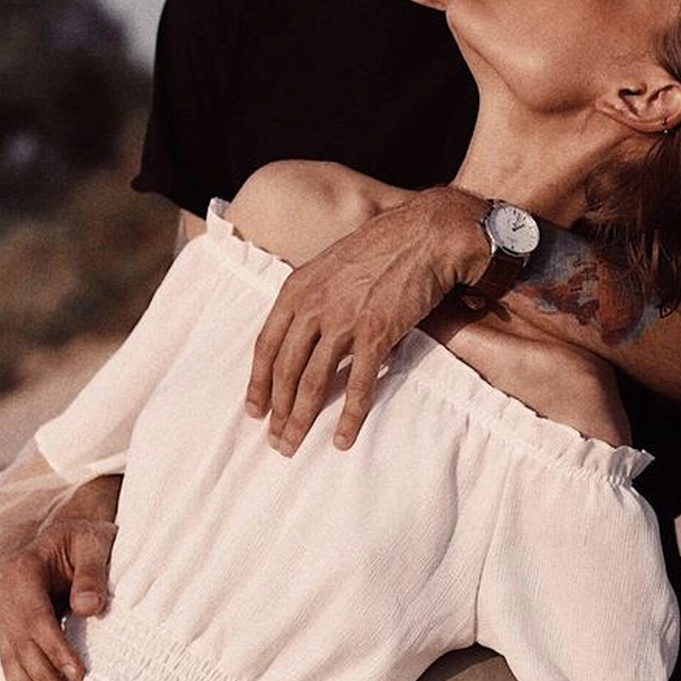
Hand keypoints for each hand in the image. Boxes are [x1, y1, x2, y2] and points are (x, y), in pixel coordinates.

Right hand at [0, 515, 116, 680]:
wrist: (71, 535)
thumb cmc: (87, 538)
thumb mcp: (95, 543)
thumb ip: (92, 573)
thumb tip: (88, 609)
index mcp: (22, 568)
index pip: (36, 617)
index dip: (55, 648)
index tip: (78, 674)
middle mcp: (5, 590)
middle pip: (22, 641)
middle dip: (43, 676)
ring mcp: (3, 609)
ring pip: (12, 653)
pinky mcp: (9, 622)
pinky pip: (10, 654)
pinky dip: (18, 680)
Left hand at [245, 186, 488, 454]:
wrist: (425, 234)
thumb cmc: (382, 247)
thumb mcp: (331, 265)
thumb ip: (312, 298)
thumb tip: (304, 334)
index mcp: (297, 289)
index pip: (267, 345)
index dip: (258, 382)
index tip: (255, 410)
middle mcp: (313, 306)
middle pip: (285, 369)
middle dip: (277, 410)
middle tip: (275, 440)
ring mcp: (344, 321)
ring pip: (313, 382)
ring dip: (301, 419)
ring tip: (293, 445)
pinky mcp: (376, 334)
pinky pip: (358, 385)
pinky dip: (349, 417)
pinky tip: (342, 439)